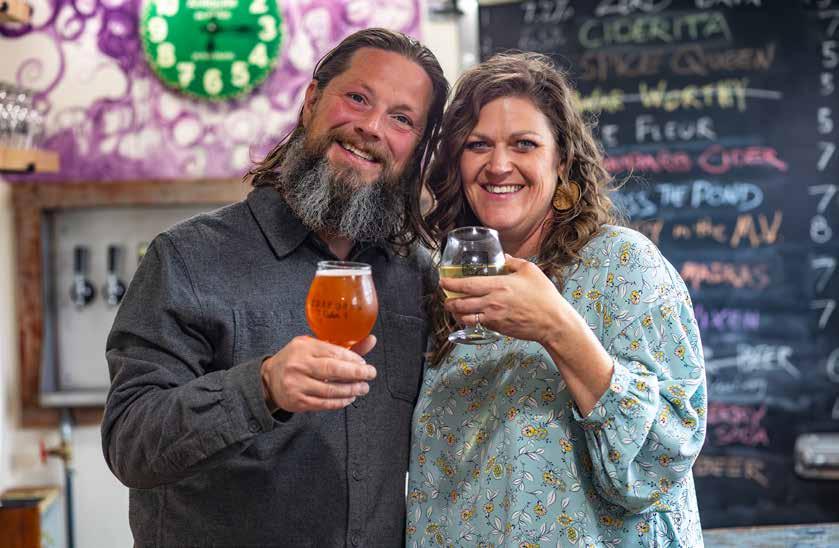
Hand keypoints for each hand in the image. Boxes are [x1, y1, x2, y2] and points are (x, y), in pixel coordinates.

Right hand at [260, 335, 376, 412]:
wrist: (268, 379)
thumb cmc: (297, 360)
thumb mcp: (314, 347)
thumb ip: (343, 347)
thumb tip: (372, 340)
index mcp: (304, 347)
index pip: (333, 352)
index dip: (353, 359)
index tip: (364, 363)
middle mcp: (299, 365)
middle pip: (333, 370)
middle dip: (356, 374)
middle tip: (370, 375)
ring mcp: (297, 384)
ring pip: (330, 390)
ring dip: (351, 390)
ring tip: (363, 388)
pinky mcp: (298, 401)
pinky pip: (324, 404)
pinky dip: (340, 402)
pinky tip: (350, 398)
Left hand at [441, 255, 569, 343]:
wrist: (553, 322)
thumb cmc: (544, 296)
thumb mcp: (530, 270)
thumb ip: (513, 262)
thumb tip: (503, 257)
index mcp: (498, 285)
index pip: (467, 285)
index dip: (451, 283)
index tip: (443, 281)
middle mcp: (492, 302)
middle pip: (460, 303)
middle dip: (448, 300)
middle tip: (445, 296)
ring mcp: (493, 317)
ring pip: (465, 317)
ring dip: (455, 313)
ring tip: (453, 308)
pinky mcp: (497, 328)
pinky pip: (477, 324)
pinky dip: (469, 321)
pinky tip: (469, 316)